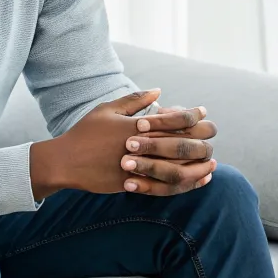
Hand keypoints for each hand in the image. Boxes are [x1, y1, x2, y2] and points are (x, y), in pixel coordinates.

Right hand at [29, 90, 218, 197]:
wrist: (66, 162)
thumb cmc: (86, 133)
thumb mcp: (108, 109)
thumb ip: (135, 99)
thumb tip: (159, 90)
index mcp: (137, 125)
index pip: (174, 119)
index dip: (193, 115)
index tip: (202, 112)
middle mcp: (141, 146)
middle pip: (183, 144)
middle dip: (202, 139)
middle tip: (212, 135)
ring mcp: (138, 167)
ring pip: (179, 168)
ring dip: (199, 165)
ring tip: (212, 162)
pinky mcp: (134, 184)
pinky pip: (166, 186)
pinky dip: (186, 184)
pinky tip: (198, 180)